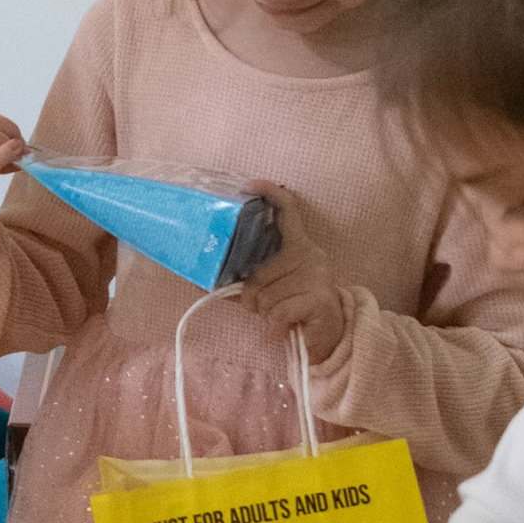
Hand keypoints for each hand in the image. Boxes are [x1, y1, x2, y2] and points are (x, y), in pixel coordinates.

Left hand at [240, 193, 352, 366]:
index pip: (287, 208)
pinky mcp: (320, 298)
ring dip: (265, 311)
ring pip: (266, 294)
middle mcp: (310, 254)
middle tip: (262, 305)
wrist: (325, 337)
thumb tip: (198, 279)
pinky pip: (278, 310)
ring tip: (278, 315)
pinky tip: (284, 326)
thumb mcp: (262, 292)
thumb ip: (238, 282)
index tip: (248, 185)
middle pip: (259, 269)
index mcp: (296, 245)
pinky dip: (275, 323)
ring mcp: (318, 274)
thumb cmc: (290, 308)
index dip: (269, 192)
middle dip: (252, 295)